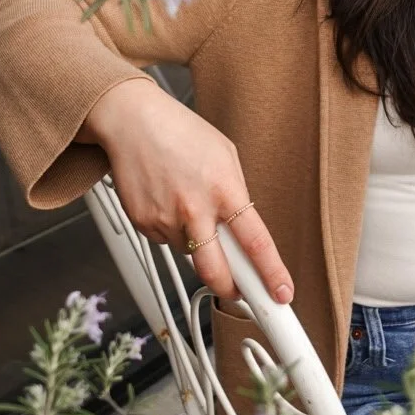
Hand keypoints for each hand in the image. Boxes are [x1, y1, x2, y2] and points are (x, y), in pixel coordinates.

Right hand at [81, 79, 293, 306]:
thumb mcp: (224, 155)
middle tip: (238, 290)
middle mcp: (195, 208)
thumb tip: (241, 228)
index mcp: (224, 189)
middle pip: (216, 272)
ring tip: (187, 202)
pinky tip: (168, 200)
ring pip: (189, 253)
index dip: (271, 273)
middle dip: (230, 289)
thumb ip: (235, 193)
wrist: (132, 120)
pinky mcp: (143, 223)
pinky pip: (166, 240)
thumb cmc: (180, 132)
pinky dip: (172, 229)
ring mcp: (166, 219)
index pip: (255, 242)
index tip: (282, 293)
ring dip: (196, 242)